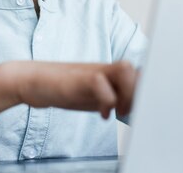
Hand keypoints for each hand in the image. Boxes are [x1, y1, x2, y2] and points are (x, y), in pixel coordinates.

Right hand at [6, 60, 137, 118]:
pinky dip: (107, 100)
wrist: (33, 80)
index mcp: (111, 73)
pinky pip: (101, 84)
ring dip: (128, 93)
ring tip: (119, 110)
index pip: (141, 74)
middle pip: (137, 71)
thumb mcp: (94, 96)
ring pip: (125, 71)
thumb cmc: (64, 89)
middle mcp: (105, 70)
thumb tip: (136, 108)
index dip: (149, 89)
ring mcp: (92, 72)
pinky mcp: (78, 79)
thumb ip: (114, 98)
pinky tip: (102, 113)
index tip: (146, 108)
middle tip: (130, 112)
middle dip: (140, 94)